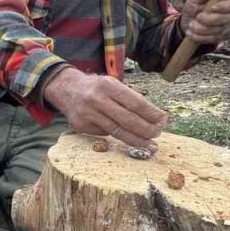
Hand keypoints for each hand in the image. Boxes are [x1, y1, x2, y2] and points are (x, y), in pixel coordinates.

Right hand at [42, 67, 168, 152]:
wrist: (66, 89)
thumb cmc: (96, 88)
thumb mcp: (112, 84)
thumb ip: (129, 98)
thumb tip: (154, 116)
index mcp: (108, 85)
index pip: (135, 102)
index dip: (151, 113)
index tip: (163, 120)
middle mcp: (97, 99)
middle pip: (128, 119)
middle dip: (146, 129)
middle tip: (157, 135)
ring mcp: (87, 114)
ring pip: (117, 131)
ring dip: (136, 140)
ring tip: (149, 145)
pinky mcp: (81, 126)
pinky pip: (104, 134)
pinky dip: (117, 136)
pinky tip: (127, 138)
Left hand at [179, 0, 229, 44]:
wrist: (188, 22)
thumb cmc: (195, 6)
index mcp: (229, 0)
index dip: (226, 6)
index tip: (212, 7)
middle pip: (228, 18)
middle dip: (210, 19)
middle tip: (197, 17)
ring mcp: (228, 26)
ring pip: (220, 30)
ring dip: (203, 29)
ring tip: (191, 26)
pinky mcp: (222, 37)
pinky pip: (214, 39)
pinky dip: (201, 37)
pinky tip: (192, 34)